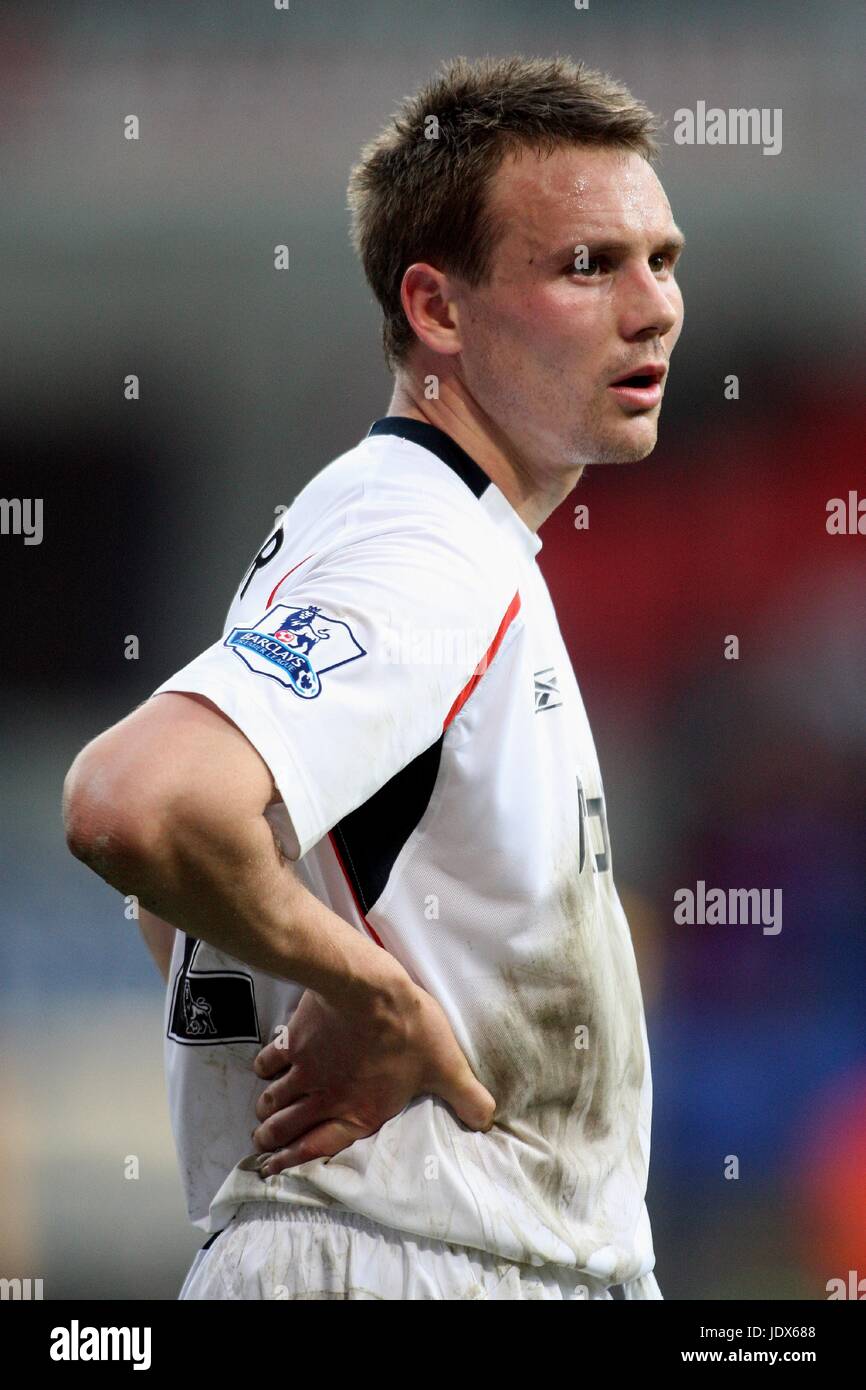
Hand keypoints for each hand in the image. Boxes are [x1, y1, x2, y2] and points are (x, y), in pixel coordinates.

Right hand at [251, 971, 495, 1175]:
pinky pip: (270, 1061)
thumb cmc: (409, 1032)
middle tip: (261, 1144)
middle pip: (288, 1128)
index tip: (276, 1168)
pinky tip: (265, 1068)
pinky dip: (264, 1068)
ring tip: (261, 1116)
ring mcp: (306, 1071)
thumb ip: (466, 1097)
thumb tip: (487, 1121)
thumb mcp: (446, 1068)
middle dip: (272, 1140)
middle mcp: (326, 1098)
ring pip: (275, 1099)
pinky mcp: (294, 1041)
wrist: (369, 991)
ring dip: (266, 1111)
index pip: (321, 1147)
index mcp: (360, 1112)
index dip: (296, 1161)